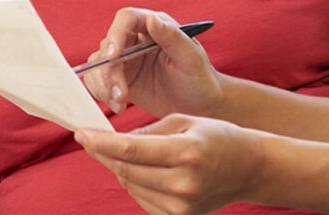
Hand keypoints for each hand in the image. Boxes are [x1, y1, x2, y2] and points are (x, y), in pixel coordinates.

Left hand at [75, 115, 263, 214]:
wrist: (248, 169)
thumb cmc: (216, 138)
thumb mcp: (184, 121)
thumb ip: (147, 131)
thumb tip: (115, 141)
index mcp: (186, 152)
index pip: (131, 149)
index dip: (101, 142)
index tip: (80, 133)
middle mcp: (184, 184)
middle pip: (126, 169)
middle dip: (104, 153)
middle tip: (92, 139)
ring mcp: (182, 206)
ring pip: (130, 185)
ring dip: (120, 167)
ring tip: (127, 152)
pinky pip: (142, 199)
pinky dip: (135, 183)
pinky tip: (144, 170)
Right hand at [82, 8, 222, 116]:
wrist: (200, 106)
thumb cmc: (201, 79)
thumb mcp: (191, 59)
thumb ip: (172, 37)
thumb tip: (152, 19)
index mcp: (154, 26)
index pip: (126, 19)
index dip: (115, 35)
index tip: (113, 57)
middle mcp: (136, 39)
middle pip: (107, 45)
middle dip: (109, 71)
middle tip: (120, 94)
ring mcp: (126, 60)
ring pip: (98, 64)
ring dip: (103, 85)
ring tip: (121, 103)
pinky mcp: (120, 79)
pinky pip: (98, 81)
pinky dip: (102, 94)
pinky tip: (120, 106)